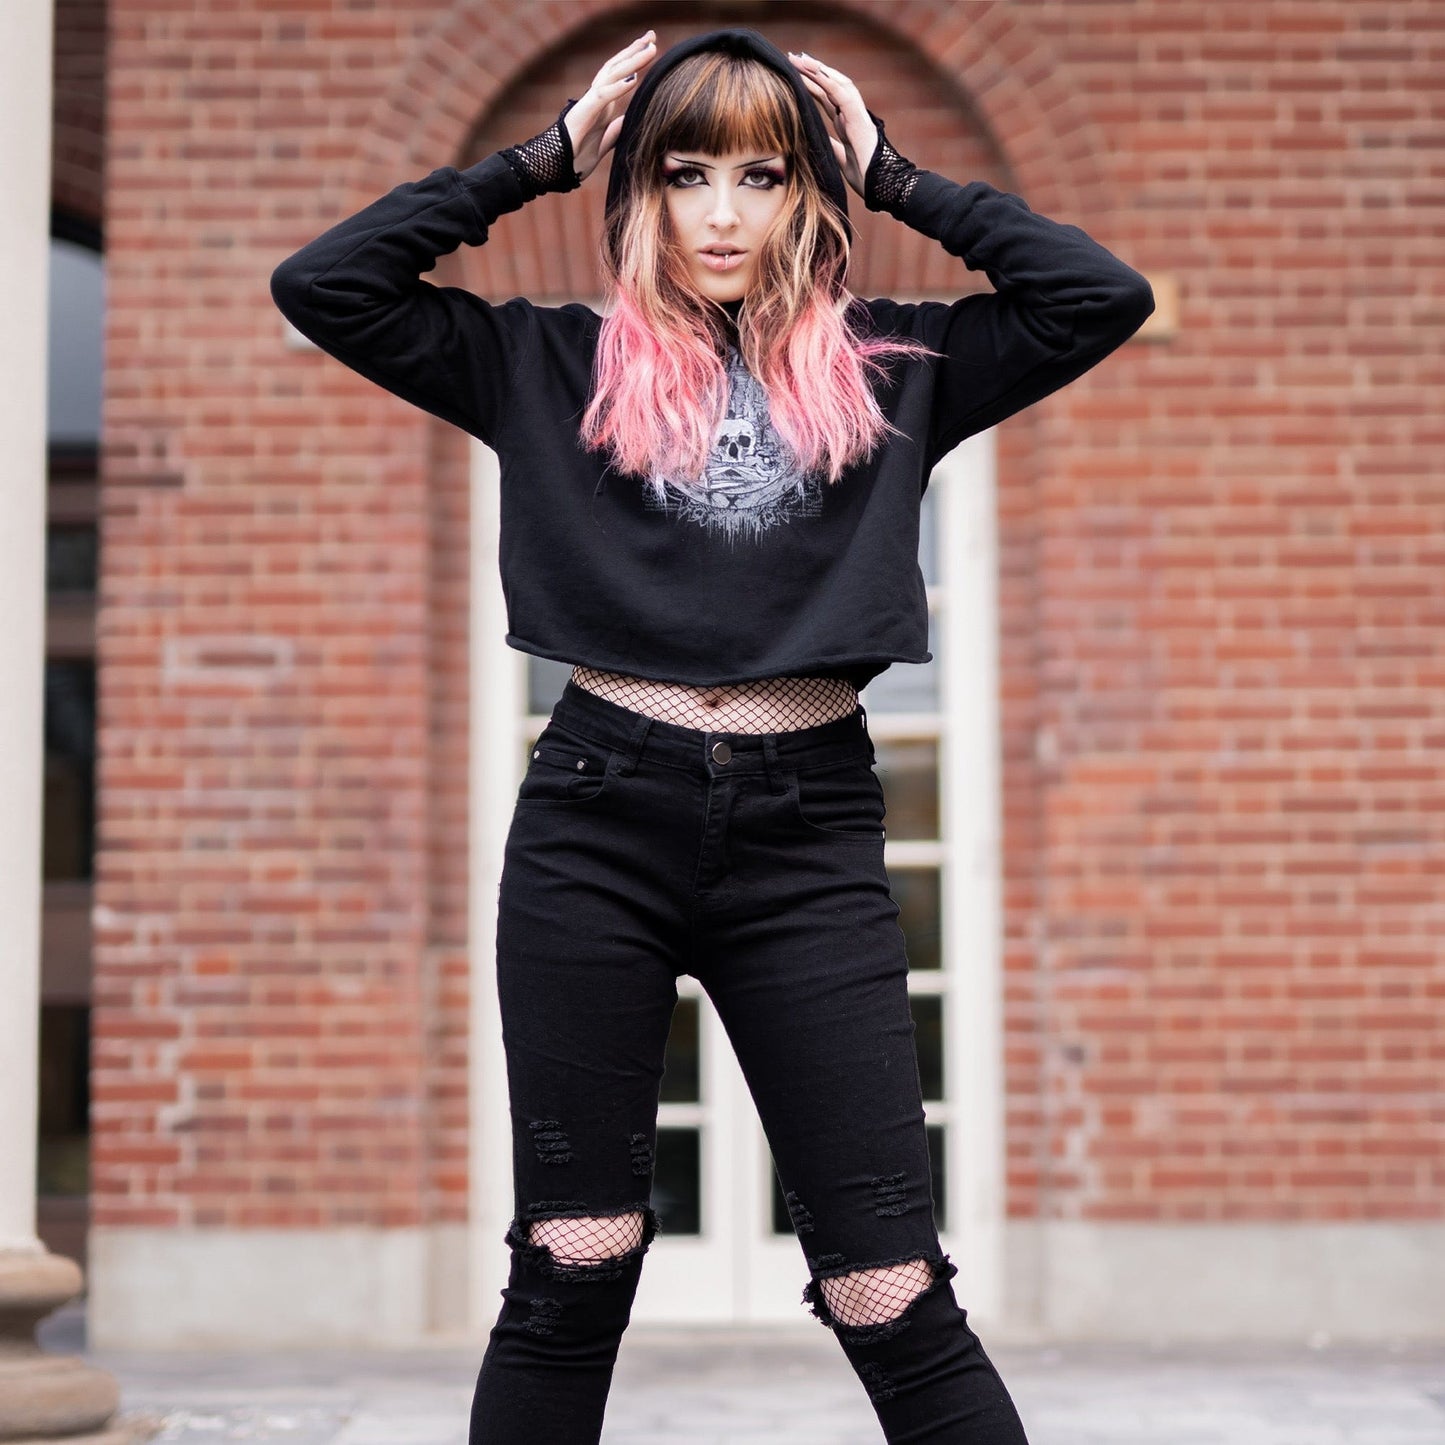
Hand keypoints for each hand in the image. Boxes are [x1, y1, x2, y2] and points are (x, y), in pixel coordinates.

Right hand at [564, 30, 657, 182]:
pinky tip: (633, 79)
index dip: (634, 62)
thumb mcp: (603, 143)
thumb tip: (627, 120)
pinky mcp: (583, 113)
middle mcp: (595, 99)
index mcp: (601, 106)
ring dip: (632, 61)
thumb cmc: (574, 159)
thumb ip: (615, 131)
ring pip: (612, 75)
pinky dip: (618, 87)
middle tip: (652, 36)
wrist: (554, 170)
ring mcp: (588, 104)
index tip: (651, 48)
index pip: (619, 76)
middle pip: (616, 68)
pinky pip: (602, 96)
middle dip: (634, 51)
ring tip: (650, 49)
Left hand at [787, 51, 876, 198]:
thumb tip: (814, 142)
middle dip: (814, 71)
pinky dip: (829, 82)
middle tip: (795, 58)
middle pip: (832, 86)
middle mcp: (852, 115)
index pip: (828, 98)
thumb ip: (830, 147)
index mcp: (846, 124)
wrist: (883, 187)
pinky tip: (815, 72)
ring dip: (819, 70)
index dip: (812, 85)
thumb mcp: (839, 160)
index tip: (795, 73)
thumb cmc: (866, 177)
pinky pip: (844, 95)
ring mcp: (857, 115)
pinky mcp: (860, 120)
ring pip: (838, 84)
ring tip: (801, 60)